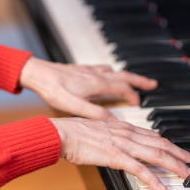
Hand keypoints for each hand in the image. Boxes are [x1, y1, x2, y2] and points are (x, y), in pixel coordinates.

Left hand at [19, 57, 156, 119]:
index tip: (139, 104)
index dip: (133, 96)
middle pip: (124, 76)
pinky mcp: (81, 69)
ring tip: (134, 80)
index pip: (123, 88)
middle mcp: (96, 75)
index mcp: (97, 84)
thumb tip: (112, 121)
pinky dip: (110, 71)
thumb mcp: (73, 105)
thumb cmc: (52, 90)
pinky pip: (102, 68)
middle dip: (139, 81)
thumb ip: (94, 113)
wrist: (36, 73)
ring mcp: (89, 70)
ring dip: (127, 76)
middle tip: (153, 84)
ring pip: (115, 71)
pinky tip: (107, 73)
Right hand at [50, 118, 189, 189]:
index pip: (155, 136)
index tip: (184, 154)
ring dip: (174, 166)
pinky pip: (137, 168)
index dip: (172, 145)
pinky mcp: (113, 155)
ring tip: (188, 176)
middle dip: (181, 155)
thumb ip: (114, 138)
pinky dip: (151, 178)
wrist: (60, 133)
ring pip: (155, 154)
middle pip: (161, 144)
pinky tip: (160, 187)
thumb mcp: (99, 132)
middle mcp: (127, 133)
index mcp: (124, 128)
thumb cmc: (75, 134)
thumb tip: (122, 148)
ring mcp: (122, 144)